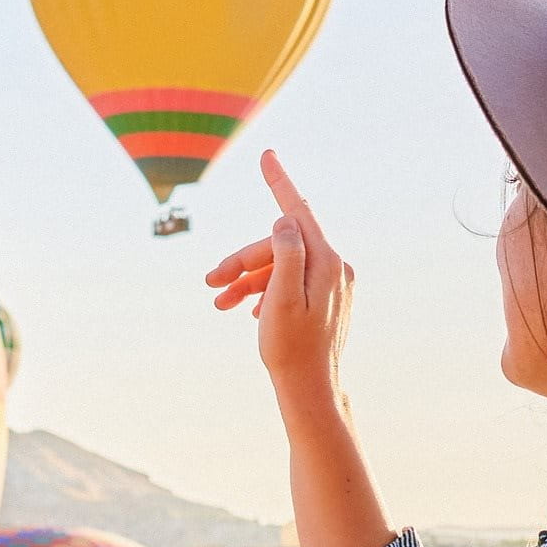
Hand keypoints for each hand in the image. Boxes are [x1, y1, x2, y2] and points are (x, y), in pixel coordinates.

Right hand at [204, 151, 355, 398]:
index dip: (280, 182)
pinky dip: (265, 290)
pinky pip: (291, 282)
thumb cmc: (291, 349)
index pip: (298, 211)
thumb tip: (284, 219)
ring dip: (248, 279)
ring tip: (219, 302)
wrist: (310, 391)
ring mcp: (333, 284)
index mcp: (327, 262)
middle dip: (243, 260)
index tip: (267, 154)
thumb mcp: (280, 298)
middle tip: (211, 282)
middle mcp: (335, 268)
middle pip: (280, 245)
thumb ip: (285, 254)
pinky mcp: (326, 299)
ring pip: (282, 266)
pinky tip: (246, 311)